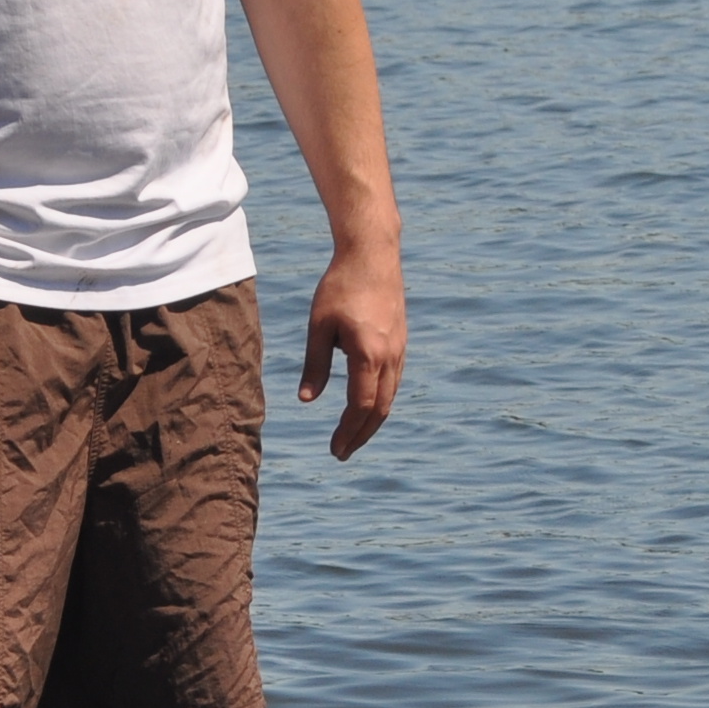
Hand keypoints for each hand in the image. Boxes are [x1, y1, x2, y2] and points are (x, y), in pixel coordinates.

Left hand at [301, 242, 404, 458]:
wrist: (372, 254)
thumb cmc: (340, 286)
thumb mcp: (319, 326)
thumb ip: (315, 365)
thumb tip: (307, 400)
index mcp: (369, 354)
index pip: (360, 405)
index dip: (348, 431)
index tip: (334, 449)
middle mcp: (391, 356)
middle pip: (380, 408)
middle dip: (361, 434)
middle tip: (342, 453)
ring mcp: (400, 349)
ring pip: (390, 396)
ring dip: (372, 420)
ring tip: (354, 435)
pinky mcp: (401, 341)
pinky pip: (394, 380)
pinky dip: (381, 400)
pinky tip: (367, 405)